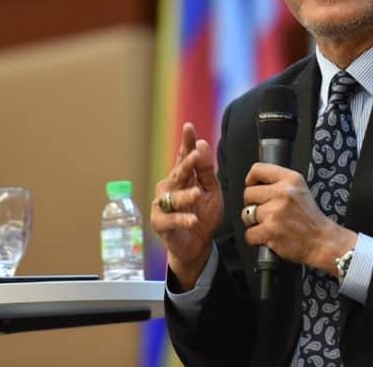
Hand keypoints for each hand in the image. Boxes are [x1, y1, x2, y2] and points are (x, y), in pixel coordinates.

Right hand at [150, 123, 223, 289]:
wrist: (197, 245)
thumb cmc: (203, 215)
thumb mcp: (211, 191)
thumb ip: (206, 170)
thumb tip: (202, 144)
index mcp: (183, 177)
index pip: (184, 156)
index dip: (186, 142)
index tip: (189, 127)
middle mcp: (170, 188)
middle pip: (178, 172)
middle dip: (185, 163)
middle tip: (195, 155)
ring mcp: (163, 205)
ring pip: (173, 197)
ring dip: (185, 196)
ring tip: (197, 195)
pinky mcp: (160, 223)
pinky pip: (171, 219)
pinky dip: (183, 219)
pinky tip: (193, 220)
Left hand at [242, 163, 356, 275]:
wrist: (322, 241)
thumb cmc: (310, 218)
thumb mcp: (300, 189)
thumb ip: (279, 182)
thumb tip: (253, 183)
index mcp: (290, 179)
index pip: (257, 170)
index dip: (251, 180)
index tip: (253, 187)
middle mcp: (283, 193)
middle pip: (248, 193)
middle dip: (253, 204)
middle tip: (267, 211)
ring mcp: (275, 212)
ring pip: (246, 214)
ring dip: (254, 222)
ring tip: (270, 224)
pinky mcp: (270, 231)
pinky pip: (249, 233)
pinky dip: (256, 238)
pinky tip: (269, 236)